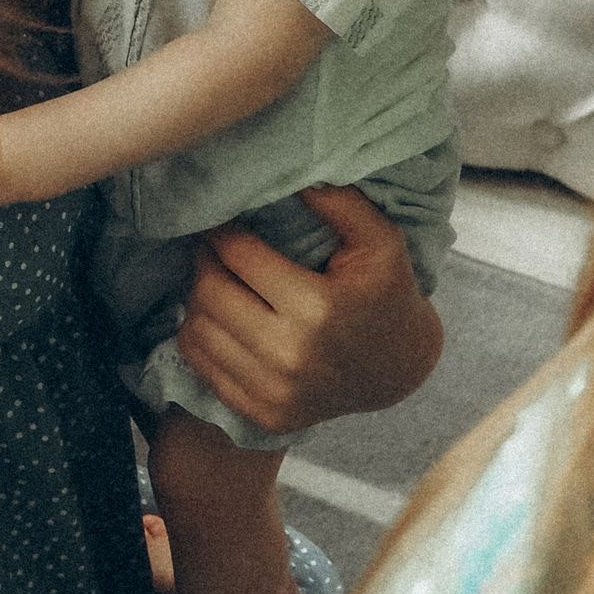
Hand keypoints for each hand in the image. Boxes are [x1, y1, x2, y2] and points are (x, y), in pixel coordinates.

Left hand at [175, 185, 440, 434]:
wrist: (398, 370)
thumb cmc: (386, 294)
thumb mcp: (379, 241)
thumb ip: (340, 203)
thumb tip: (291, 180)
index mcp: (317, 307)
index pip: (238, 255)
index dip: (221, 230)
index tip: (219, 219)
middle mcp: (289, 355)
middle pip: (209, 292)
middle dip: (202, 261)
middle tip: (209, 246)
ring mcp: (273, 391)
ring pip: (197, 329)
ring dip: (196, 297)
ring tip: (213, 278)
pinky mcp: (262, 413)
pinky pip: (202, 366)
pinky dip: (199, 336)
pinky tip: (216, 316)